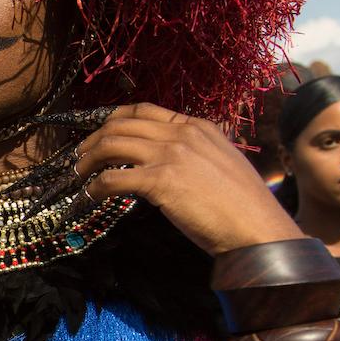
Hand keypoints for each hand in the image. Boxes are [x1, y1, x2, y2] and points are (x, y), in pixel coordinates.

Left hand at [75, 103, 303, 254]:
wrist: (259, 230)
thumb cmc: (245, 207)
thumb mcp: (223, 163)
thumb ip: (197, 152)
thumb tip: (169, 160)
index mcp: (198, 126)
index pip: (145, 110)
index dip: (116, 119)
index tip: (100, 131)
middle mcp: (182, 134)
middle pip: (122, 123)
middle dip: (95, 137)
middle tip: (81, 154)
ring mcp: (171, 155)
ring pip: (112, 144)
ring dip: (89, 159)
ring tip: (80, 173)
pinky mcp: (161, 181)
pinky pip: (114, 177)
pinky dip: (96, 185)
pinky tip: (91, 194)